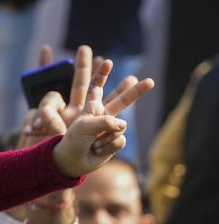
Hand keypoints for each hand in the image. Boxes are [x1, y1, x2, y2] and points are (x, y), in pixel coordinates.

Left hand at [51, 46, 154, 177]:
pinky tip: (98, 150)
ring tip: (93, 143)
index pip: (96, 87)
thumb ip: (104, 121)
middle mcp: (102, 116)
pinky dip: (109, 147)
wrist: (72, 162)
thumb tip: (123, 126)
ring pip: (122, 125)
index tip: (107, 61)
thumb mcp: (84, 126)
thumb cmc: (72, 141)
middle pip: (121, 100)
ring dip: (107, 137)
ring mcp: (110, 129)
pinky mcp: (115, 141)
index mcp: (90, 107)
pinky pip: (121, 140)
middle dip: (135, 91)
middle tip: (150, 81)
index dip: (101, 74)